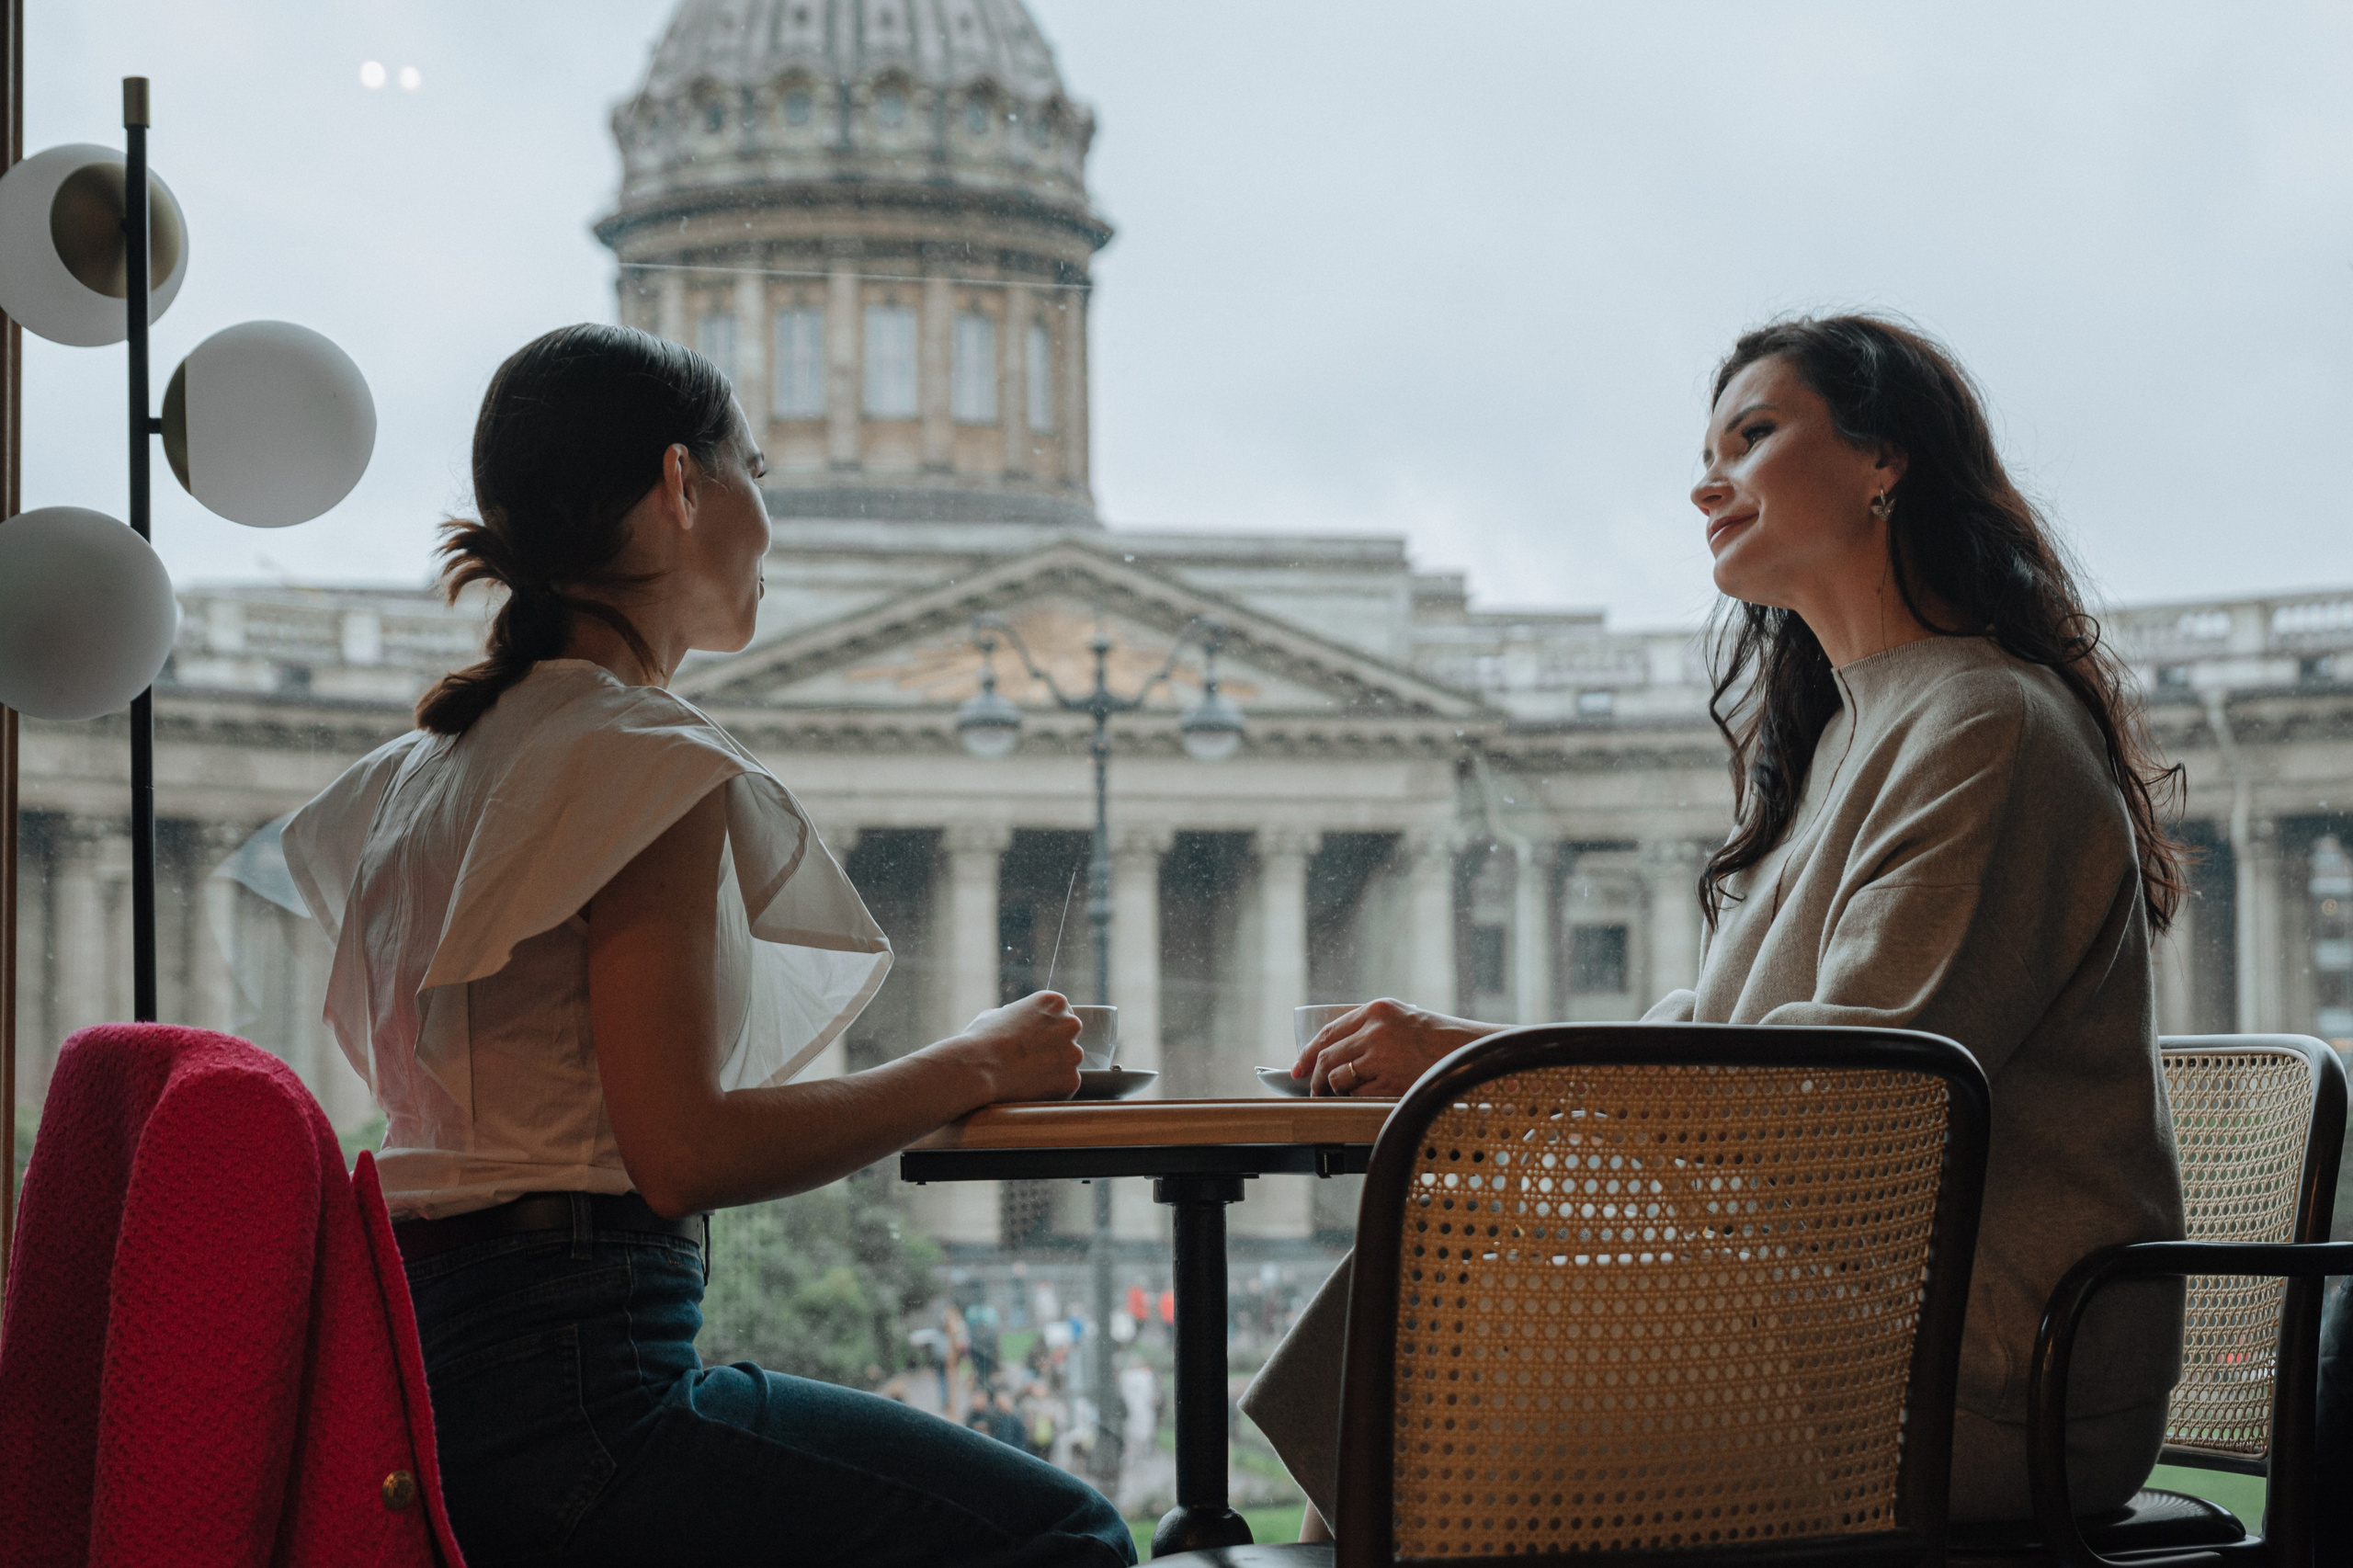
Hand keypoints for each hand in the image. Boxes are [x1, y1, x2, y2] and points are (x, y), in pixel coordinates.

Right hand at [940, 990, 1083, 1103]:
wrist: (978, 1068)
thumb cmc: (982, 1039)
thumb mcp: (998, 1014)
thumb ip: (1018, 1017)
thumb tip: (1018, 1024)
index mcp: (1055, 1003)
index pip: (1061, 1015)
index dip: (1045, 1030)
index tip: (1032, 1041)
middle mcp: (1071, 1025)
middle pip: (1068, 1038)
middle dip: (1053, 1049)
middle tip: (1029, 1060)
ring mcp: (1074, 1054)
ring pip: (1067, 1063)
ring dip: (1052, 1070)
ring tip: (1025, 1076)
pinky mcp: (1072, 1081)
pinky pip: (1064, 1086)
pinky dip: (1051, 1089)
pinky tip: (1029, 1089)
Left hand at [1292, 999, 1497, 1097]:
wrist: (1469, 1051)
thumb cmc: (1436, 1036)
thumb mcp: (1401, 1017)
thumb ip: (1371, 1027)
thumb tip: (1335, 1049)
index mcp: (1376, 1010)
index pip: (1328, 1031)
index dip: (1308, 1052)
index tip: (1298, 1067)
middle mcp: (1375, 1031)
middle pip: (1327, 1057)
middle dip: (1314, 1078)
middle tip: (1312, 1089)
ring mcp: (1382, 1057)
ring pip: (1338, 1078)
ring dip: (1332, 1091)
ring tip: (1336, 1096)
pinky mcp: (1391, 1081)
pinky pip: (1358, 1094)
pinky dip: (1354, 1099)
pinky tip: (1360, 1099)